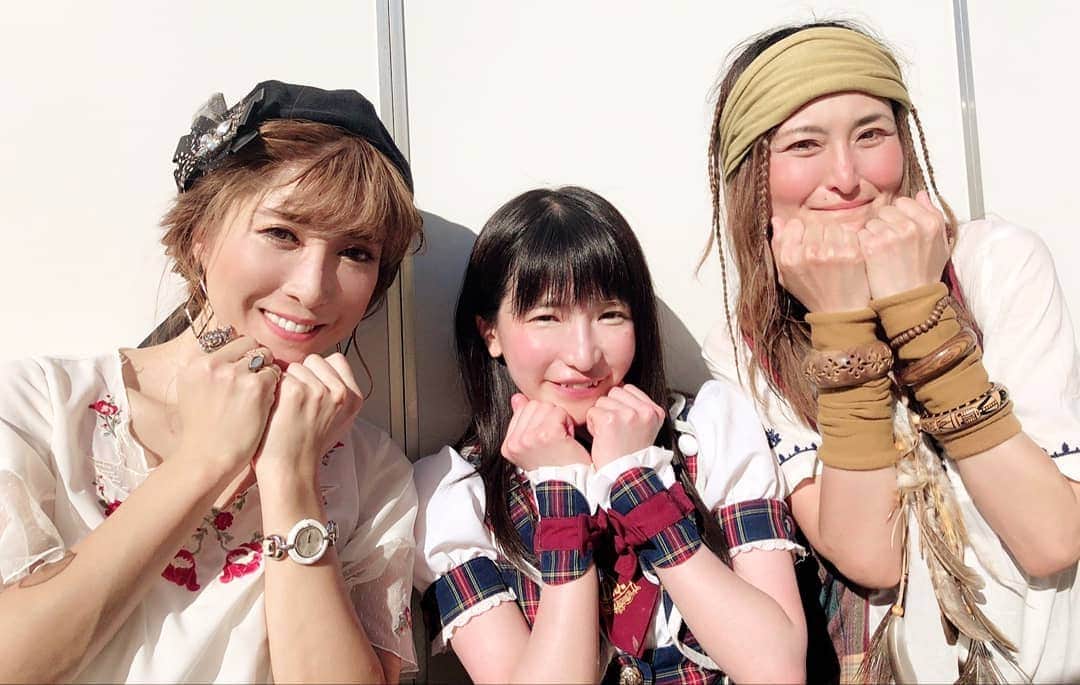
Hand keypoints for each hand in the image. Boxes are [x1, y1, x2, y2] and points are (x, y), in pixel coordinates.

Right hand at [175, 336, 279, 475]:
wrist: (207, 458)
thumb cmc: (204, 431)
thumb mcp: (193, 392)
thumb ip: (209, 369)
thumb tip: (230, 349)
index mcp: (197, 364)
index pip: (227, 339)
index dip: (240, 354)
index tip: (243, 369)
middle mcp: (213, 364)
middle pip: (248, 343)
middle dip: (256, 358)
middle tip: (256, 380)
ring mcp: (234, 373)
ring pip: (264, 356)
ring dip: (268, 370)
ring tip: (261, 392)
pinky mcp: (255, 386)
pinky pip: (275, 373)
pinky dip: (276, 384)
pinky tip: (267, 401)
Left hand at [254, 353, 363, 483]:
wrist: (290, 469)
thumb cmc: (306, 447)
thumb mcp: (336, 419)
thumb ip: (335, 392)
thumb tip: (321, 370)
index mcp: (353, 397)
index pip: (336, 360)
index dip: (319, 372)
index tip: (312, 389)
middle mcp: (339, 392)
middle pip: (314, 360)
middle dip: (302, 376)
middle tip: (299, 404)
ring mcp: (318, 390)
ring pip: (295, 367)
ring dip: (286, 383)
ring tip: (287, 409)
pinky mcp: (295, 391)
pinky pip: (278, 376)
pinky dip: (273, 390)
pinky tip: (276, 409)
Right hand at [500, 394, 590, 470]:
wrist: (570, 486)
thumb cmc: (556, 468)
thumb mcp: (533, 445)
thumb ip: (521, 419)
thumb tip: (517, 398)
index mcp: (509, 445)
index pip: (523, 409)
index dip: (540, 420)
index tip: (546, 439)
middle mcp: (516, 442)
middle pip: (534, 406)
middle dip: (549, 418)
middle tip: (555, 440)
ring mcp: (529, 437)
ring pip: (547, 407)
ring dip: (559, 420)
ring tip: (560, 439)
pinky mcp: (547, 434)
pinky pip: (559, 413)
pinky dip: (567, 423)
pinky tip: (567, 438)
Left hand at [585, 385, 664, 468]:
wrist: (625, 476)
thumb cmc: (631, 455)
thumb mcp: (645, 428)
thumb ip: (637, 408)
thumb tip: (620, 389)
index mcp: (655, 411)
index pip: (628, 388)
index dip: (620, 404)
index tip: (623, 423)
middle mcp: (644, 411)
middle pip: (614, 392)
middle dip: (610, 408)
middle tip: (616, 430)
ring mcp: (628, 414)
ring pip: (602, 400)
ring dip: (600, 417)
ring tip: (609, 434)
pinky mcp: (610, 420)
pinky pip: (592, 412)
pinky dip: (592, 425)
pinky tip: (602, 437)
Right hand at [771, 215, 870, 312]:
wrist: (839, 311)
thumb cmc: (811, 292)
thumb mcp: (785, 275)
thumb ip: (778, 246)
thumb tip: (777, 219)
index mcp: (789, 258)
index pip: (794, 224)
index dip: (801, 233)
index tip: (806, 245)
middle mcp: (808, 253)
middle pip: (814, 224)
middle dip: (819, 235)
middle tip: (823, 251)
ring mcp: (831, 252)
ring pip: (832, 226)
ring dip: (835, 236)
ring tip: (834, 253)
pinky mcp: (851, 253)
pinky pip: (849, 232)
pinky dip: (849, 241)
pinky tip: (846, 255)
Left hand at [858, 191, 949, 298]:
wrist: (910, 300)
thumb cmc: (925, 275)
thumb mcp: (940, 245)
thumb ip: (933, 216)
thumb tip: (922, 194)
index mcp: (930, 222)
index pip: (904, 202)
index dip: (898, 216)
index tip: (899, 230)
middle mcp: (911, 225)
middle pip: (885, 210)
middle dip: (884, 223)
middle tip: (889, 244)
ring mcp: (891, 235)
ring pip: (871, 222)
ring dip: (873, 234)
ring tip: (882, 253)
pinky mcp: (872, 245)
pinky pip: (861, 234)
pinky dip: (863, 244)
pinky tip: (872, 258)